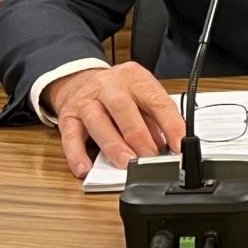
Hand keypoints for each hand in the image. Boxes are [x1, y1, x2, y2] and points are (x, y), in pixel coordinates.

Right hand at [45, 62, 184, 177]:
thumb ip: (154, 118)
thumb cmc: (117, 90)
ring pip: (98, 122)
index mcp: (135, 79)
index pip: (156, 101)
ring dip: (114, 146)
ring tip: (126, 163)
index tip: (179, 144)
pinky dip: (77, 154)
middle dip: (139, 136)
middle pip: (124, 109)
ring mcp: (86, 100)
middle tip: (150, 157)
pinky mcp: (68, 116)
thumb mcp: (140, 94)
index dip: (171, 124)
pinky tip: (85, 168)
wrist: (78, 79)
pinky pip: (69, 136)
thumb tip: (168, 146)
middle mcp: (109, 86)